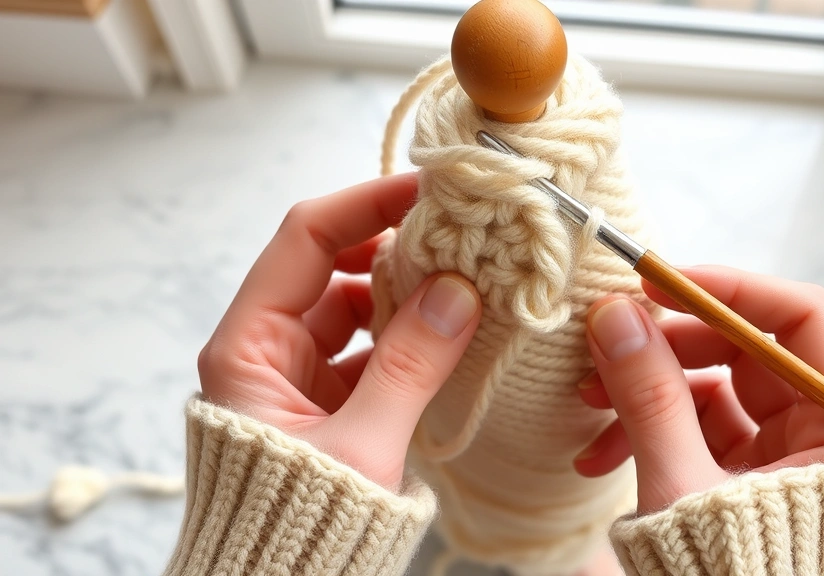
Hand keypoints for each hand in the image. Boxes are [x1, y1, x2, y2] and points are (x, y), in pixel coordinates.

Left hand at [197, 173, 481, 491]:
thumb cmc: (298, 528)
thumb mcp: (362, 446)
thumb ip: (411, 365)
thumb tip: (460, 292)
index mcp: (247, 347)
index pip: (305, 238)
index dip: (366, 203)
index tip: (428, 187)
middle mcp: (266, 350)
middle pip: (330, 266)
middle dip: (394, 245)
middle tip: (459, 234)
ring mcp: (296, 376)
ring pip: (353, 307)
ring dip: (406, 292)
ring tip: (465, 280)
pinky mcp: (324, 402)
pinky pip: (368, 348)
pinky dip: (408, 335)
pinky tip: (451, 331)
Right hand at [573, 265, 823, 513]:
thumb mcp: (682, 488)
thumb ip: (650, 396)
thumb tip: (616, 314)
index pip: (801, 321)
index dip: (730, 289)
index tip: (659, 282)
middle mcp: (823, 435)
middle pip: (745, 349)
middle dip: (666, 345)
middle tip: (605, 338)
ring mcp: (780, 454)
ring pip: (710, 387)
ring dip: (643, 389)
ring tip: (585, 405)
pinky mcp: (742, 473)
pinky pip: (693, 427)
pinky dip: (645, 430)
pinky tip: (598, 455)